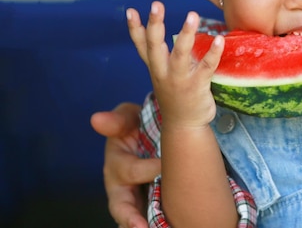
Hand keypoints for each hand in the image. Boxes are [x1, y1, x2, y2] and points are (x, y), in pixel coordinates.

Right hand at [90, 103, 160, 227]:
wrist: (153, 135)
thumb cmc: (137, 126)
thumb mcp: (127, 118)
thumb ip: (116, 121)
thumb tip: (97, 119)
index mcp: (116, 166)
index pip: (131, 171)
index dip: (149, 169)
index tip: (164, 165)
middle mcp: (121, 189)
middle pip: (122, 208)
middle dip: (130, 218)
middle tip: (141, 227)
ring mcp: (134, 201)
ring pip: (132, 219)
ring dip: (139, 224)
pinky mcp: (147, 208)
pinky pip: (148, 220)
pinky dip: (154, 225)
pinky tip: (169, 225)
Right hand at [126, 1, 224, 128]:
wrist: (184, 126)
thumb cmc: (176, 95)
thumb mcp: (162, 74)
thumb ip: (161, 54)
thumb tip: (160, 31)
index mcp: (156, 68)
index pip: (142, 46)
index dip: (135, 29)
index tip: (131, 11)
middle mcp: (163, 73)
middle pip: (155, 46)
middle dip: (155, 25)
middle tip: (156, 5)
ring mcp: (179, 80)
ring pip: (180, 54)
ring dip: (185, 34)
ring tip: (192, 15)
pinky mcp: (197, 87)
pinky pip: (206, 67)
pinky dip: (212, 53)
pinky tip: (219, 39)